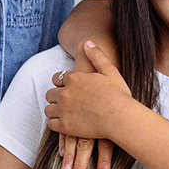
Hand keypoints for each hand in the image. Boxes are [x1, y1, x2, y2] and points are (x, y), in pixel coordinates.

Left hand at [46, 43, 132, 168]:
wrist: (120, 117)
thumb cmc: (118, 94)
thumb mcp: (110, 71)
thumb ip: (97, 55)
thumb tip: (87, 42)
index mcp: (75, 78)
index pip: (58, 78)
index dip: (62, 83)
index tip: (67, 88)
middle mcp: (66, 93)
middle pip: (50, 93)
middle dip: (55, 96)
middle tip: (64, 101)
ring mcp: (64, 110)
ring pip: (48, 109)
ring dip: (54, 110)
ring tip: (63, 113)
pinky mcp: (65, 126)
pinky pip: (51, 124)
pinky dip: (56, 124)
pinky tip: (64, 124)